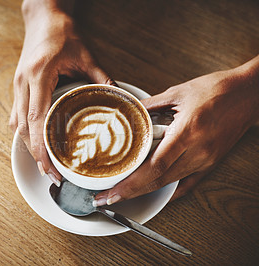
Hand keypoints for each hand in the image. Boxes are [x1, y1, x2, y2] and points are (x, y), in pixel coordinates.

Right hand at [10, 1, 115, 185]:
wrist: (43, 15)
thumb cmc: (62, 31)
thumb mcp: (86, 54)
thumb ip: (101, 77)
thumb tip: (118, 97)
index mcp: (39, 75)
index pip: (36, 119)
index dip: (41, 147)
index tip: (49, 167)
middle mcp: (23, 83)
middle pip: (23, 128)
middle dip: (35, 154)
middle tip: (50, 175)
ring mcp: (18, 84)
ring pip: (17, 123)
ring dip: (29, 145)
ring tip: (44, 163)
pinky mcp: (19, 85)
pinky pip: (17, 114)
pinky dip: (26, 132)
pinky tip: (36, 141)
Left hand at [94, 56, 258, 205]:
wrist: (249, 94)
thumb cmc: (217, 89)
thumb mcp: (178, 92)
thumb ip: (150, 105)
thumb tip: (129, 111)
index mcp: (187, 133)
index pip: (154, 167)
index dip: (130, 183)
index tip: (112, 192)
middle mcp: (197, 151)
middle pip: (158, 180)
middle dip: (130, 193)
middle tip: (107, 198)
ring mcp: (205, 160)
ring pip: (169, 183)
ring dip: (144, 191)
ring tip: (123, 194)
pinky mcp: (211, 162)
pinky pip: (189, 183)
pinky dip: (171, 191)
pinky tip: (155, 195)